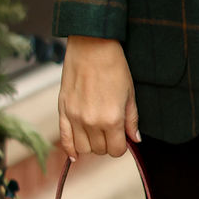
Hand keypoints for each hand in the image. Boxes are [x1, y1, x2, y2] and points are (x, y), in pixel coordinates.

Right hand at [58, 36, 139, 160]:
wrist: (92, 45)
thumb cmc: (114, 66)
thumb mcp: (130, 93)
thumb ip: (132, 119)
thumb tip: (135, 139)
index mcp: (112, 119)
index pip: (116, 151)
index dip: (121, 145)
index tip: (122, 136)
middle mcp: (91, 122)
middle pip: (99, 150)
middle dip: (107, 143)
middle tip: (110, 129)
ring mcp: (75, 117)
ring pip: (83, 148)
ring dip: (91, 144)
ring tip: (96, 131)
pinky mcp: (62, 110)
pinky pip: (64, 139)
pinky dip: (70, 149)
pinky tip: (75, 153)